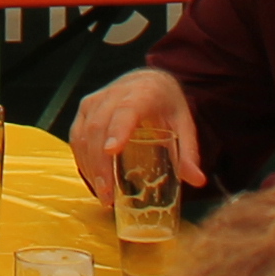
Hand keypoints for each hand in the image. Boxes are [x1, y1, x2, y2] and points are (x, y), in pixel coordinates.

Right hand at [67, 69, 202, 207]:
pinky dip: (82, 159)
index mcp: (143, 94)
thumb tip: (197, 181)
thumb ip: (189, 152)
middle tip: (107, 195)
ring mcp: (95, 100)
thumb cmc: (167, 105)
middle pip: (99, 127)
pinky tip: (93, 180)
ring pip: (84, 132)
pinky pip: (77, 135)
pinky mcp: (85, 109)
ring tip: (102, 194)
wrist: (148, 81)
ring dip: (89, 166)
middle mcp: (114, 94)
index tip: (112, 152)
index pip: (126, 111)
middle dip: (100, 163)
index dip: (117, 130)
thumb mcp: (184, 124)